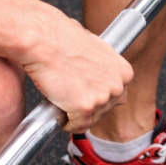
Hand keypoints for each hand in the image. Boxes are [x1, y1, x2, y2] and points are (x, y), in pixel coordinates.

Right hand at [22, 8, 133, 132]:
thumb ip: (101, 65)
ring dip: (76, 115)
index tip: (85, 94)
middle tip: (70, 98)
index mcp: (123, 71)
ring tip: (62, 99)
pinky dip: (66, 123)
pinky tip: (58, 110)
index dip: (97, 96)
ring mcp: (102, 98)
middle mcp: (117, 85)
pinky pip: (76, 126)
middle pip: (104, 110)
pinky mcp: (85, 108)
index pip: (116, 96)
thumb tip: (97, 73)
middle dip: (87, 107)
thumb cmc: (60, 38)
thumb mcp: (92, 47)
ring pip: (90, 120)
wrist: (42, 40)